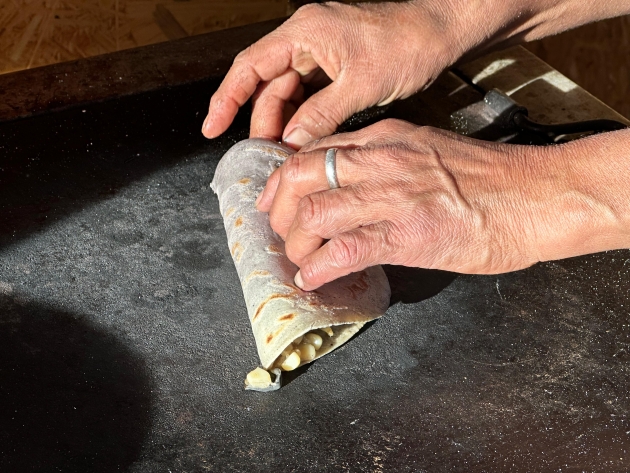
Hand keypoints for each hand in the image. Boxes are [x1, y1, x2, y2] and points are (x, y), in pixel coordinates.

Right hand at [201, 2, 460, 146]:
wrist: (440, 33)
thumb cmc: (408, 44)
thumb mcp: (361, 85)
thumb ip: (321, 114)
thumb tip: (291, 141)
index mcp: (305, 32)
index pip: (250, 66)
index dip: (226, 98)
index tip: (212, 127)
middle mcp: (306, 39)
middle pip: (267, 85)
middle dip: (264, 122)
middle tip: (265, 157)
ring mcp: (319, 53)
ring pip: (287, 94)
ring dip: (284, 124)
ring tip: (283, 155)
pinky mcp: (333, 67)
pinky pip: (307, 96)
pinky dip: (303, 118)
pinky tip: (302, 140)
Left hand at [256, 120, 629, 289]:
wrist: (537, 197)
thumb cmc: (489, 180)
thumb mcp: (428, 151)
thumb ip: (386, 163)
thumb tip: (352, 188)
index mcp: (387, 138)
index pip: (315, 150)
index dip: (283, 178)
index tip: (275, 199)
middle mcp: (382, 161)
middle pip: (301, 176)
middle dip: (279, 208)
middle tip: (279, 230)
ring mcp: (393, 197)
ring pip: (314, 214)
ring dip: (296, 243)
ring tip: (300, 260)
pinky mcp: (407, 235)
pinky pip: (343, 250)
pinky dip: (318, 268)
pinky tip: (314, 279)